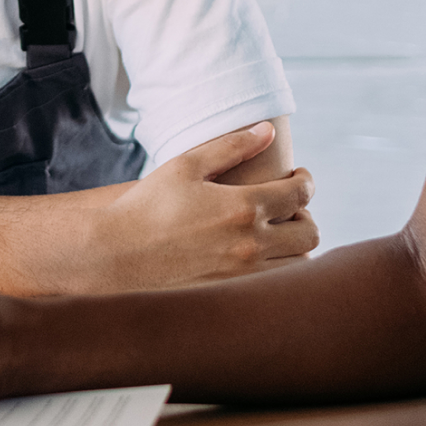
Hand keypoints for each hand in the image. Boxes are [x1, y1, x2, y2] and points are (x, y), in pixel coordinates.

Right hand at [84, 122, 318, 288]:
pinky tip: (259, 254)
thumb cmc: (147, 206)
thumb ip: (231, 146)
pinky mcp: (230, 294)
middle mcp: (249, 244)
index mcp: (242, 207)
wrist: (115, 256)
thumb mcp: (186, 166)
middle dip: (305, 214)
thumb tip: (268, 130)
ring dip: (295, 244)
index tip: (298, 177)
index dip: (306, 182)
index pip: (301, 194)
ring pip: (299, 264)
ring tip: (275, 231)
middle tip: (288, 205)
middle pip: (310, 232)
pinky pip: (275, 285)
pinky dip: (279, 268)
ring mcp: (241, 274)